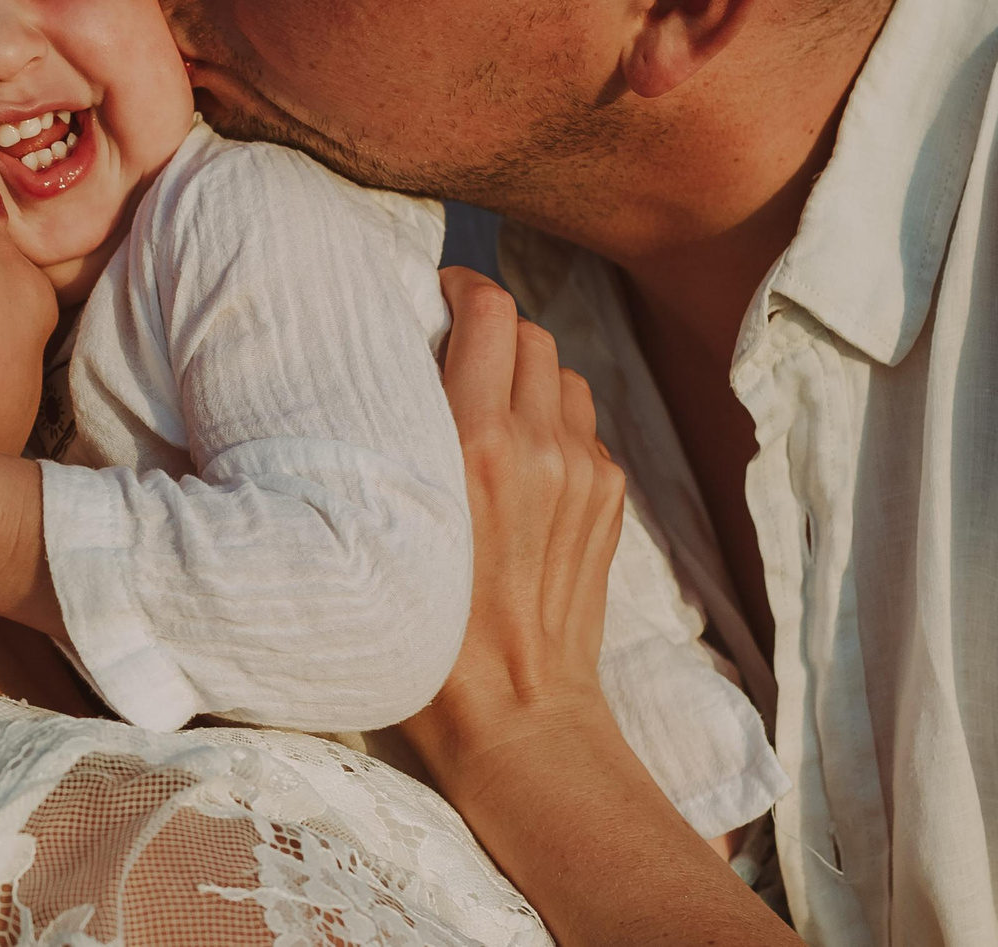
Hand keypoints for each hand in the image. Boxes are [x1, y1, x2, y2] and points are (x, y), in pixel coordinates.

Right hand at [404, 267, 626, 777]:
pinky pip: (582, 422)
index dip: (463, 285)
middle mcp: (538, 445)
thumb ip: (399, 440)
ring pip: (562, 371)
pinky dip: (552, 417)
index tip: (437, 291)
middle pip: (529, 330)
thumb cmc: (428, 632)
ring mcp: (584, 471)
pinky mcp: (608, 496)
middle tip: (452, 338)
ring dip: (526, 369)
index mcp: (476, 444)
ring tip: (488, 397)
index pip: (488, 312)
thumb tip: (392, 373)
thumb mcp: (389, 522)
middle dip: (490, 323)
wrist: (518, 713)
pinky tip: (519, 454)